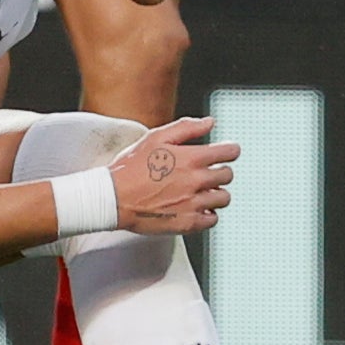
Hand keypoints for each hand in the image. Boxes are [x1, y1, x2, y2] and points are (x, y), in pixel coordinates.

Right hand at [107, 115, 237, 234]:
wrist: (113, 198)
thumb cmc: (130, 168)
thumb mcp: (155, 138)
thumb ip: (186, 128)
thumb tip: (210, 122)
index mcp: (190, 158)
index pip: (229, 152)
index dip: (230, 150)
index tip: (228, 152)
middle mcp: (196, 181)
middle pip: (227, 175)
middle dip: (220, 171)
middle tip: (207, 172)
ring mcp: (193, 203)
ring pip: (224, 197)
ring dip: (216, 192)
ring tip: (201, 190)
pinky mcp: (188, 222)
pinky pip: (213, 219)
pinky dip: (208, 212)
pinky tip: (195, 206)